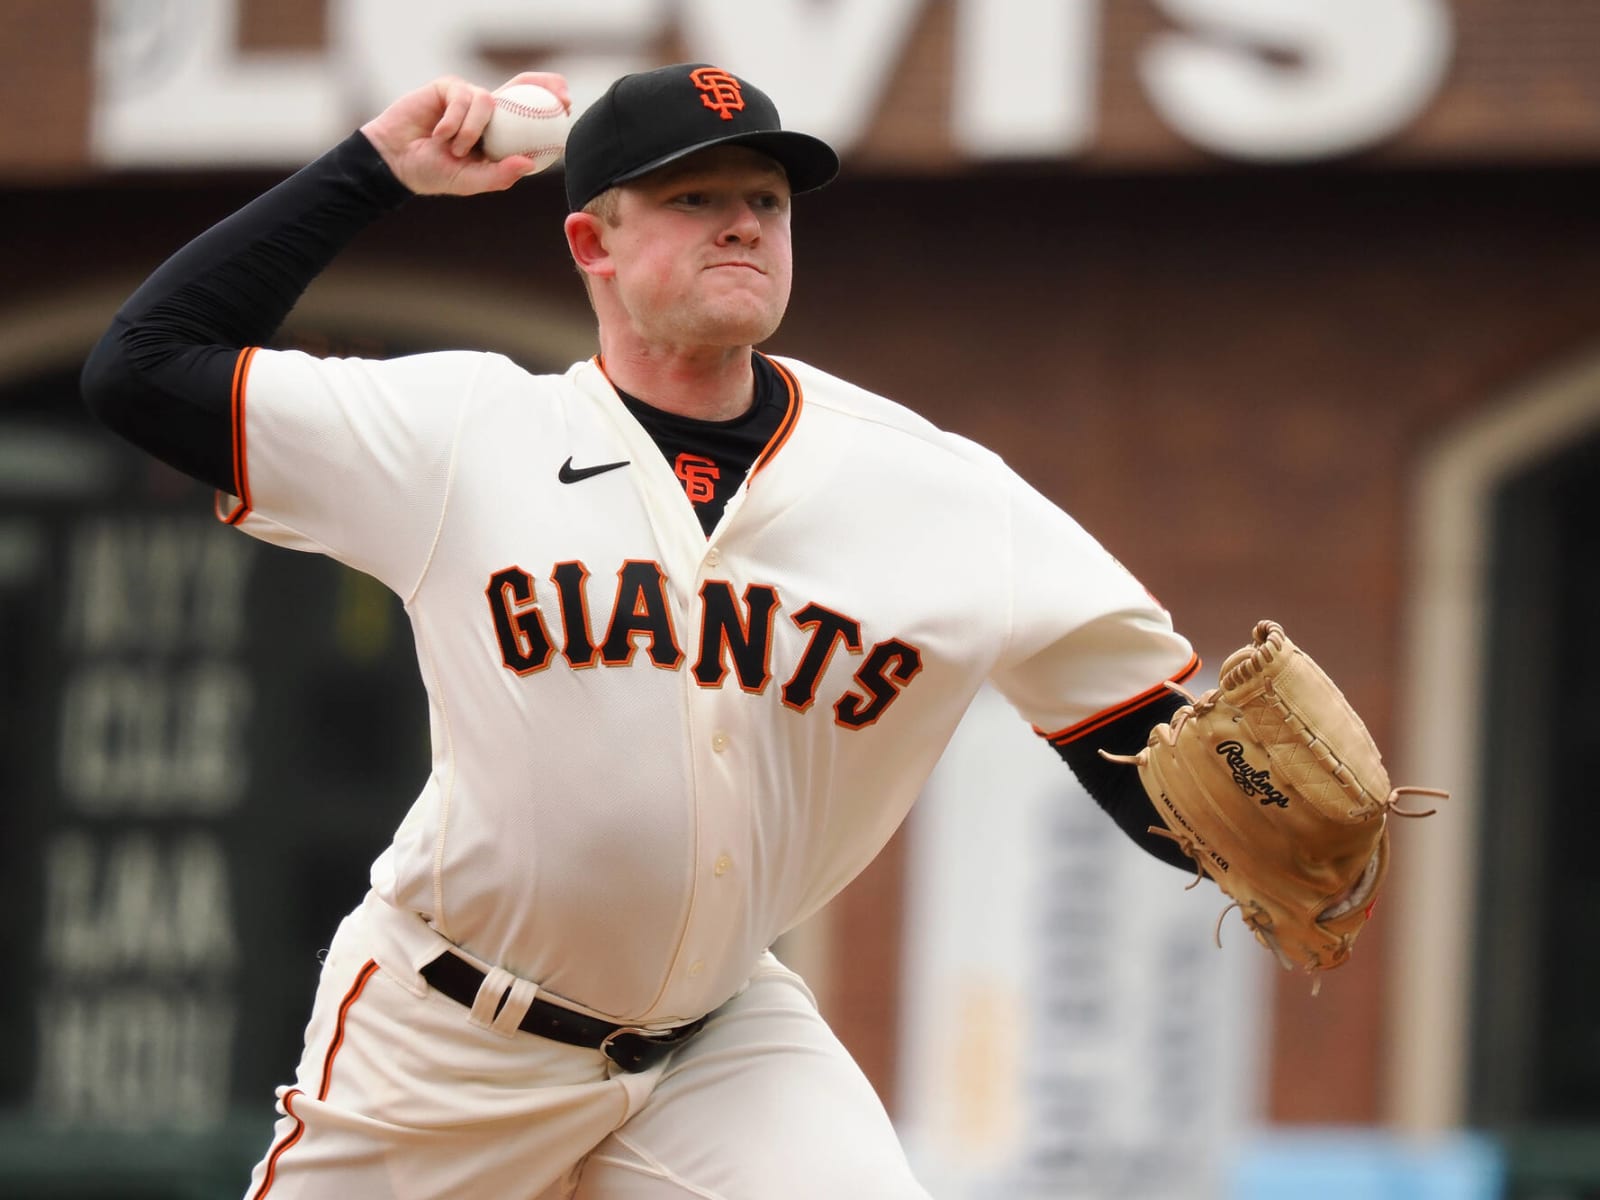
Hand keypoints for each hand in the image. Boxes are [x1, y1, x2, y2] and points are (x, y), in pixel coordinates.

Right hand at [359, 72, 571, 195]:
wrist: (396, 162)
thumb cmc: (433, 173)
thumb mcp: (470, 180)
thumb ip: (499, 174)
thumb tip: (529, 164)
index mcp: (498, 132)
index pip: (528, 112)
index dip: (549, 104)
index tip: (567, 107)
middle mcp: (486, 113)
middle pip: (520, 86)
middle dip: (543, 85)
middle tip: (559, 97)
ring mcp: (466, 98)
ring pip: (487, 101)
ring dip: (472, 130)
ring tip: (455, 150)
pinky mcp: (446, 88)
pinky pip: (461, 97)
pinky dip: (453, 121)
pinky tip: (441, 136)